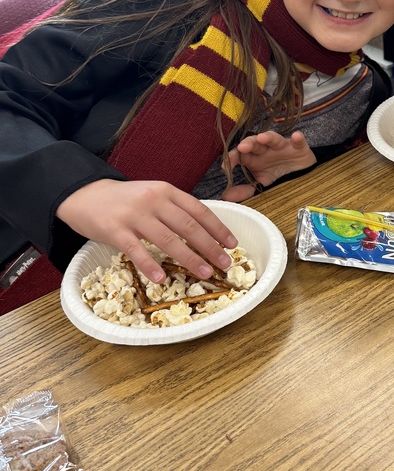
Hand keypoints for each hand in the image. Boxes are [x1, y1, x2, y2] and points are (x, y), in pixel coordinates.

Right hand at [56, 179, 238, 283]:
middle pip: (188, 226)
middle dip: (210, 247)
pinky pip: (135, 250)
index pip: (199, 210)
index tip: (232, 244)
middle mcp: (154, 200)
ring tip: (204, 273)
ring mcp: (134, 214)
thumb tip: (205, 232)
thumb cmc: (125, 199)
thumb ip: (175, 209)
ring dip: (189, 258)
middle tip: (225, 264)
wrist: (85, 194)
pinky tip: (160, 279)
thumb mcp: (153, 194)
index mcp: (167, 191)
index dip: (218, 228)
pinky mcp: (115, 229)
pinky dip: (149, 265)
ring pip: (167, 239)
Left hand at [221, 131, 315, 201]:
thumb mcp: (261, 184)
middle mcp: (266, 149)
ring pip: (274, 139)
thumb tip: (225, 196)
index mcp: (254, 158)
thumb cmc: (278, 176)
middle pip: (254, 143)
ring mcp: (282, 146)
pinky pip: (298, 141)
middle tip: (242, 148)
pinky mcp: (298, 147)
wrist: (301, 174)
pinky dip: (298, 139)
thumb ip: (245, 190)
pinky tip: (296, 137)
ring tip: (262, 138)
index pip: (240, 155)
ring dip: (268, 137)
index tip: (226, 167)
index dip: (232, 158)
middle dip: (248, 144)